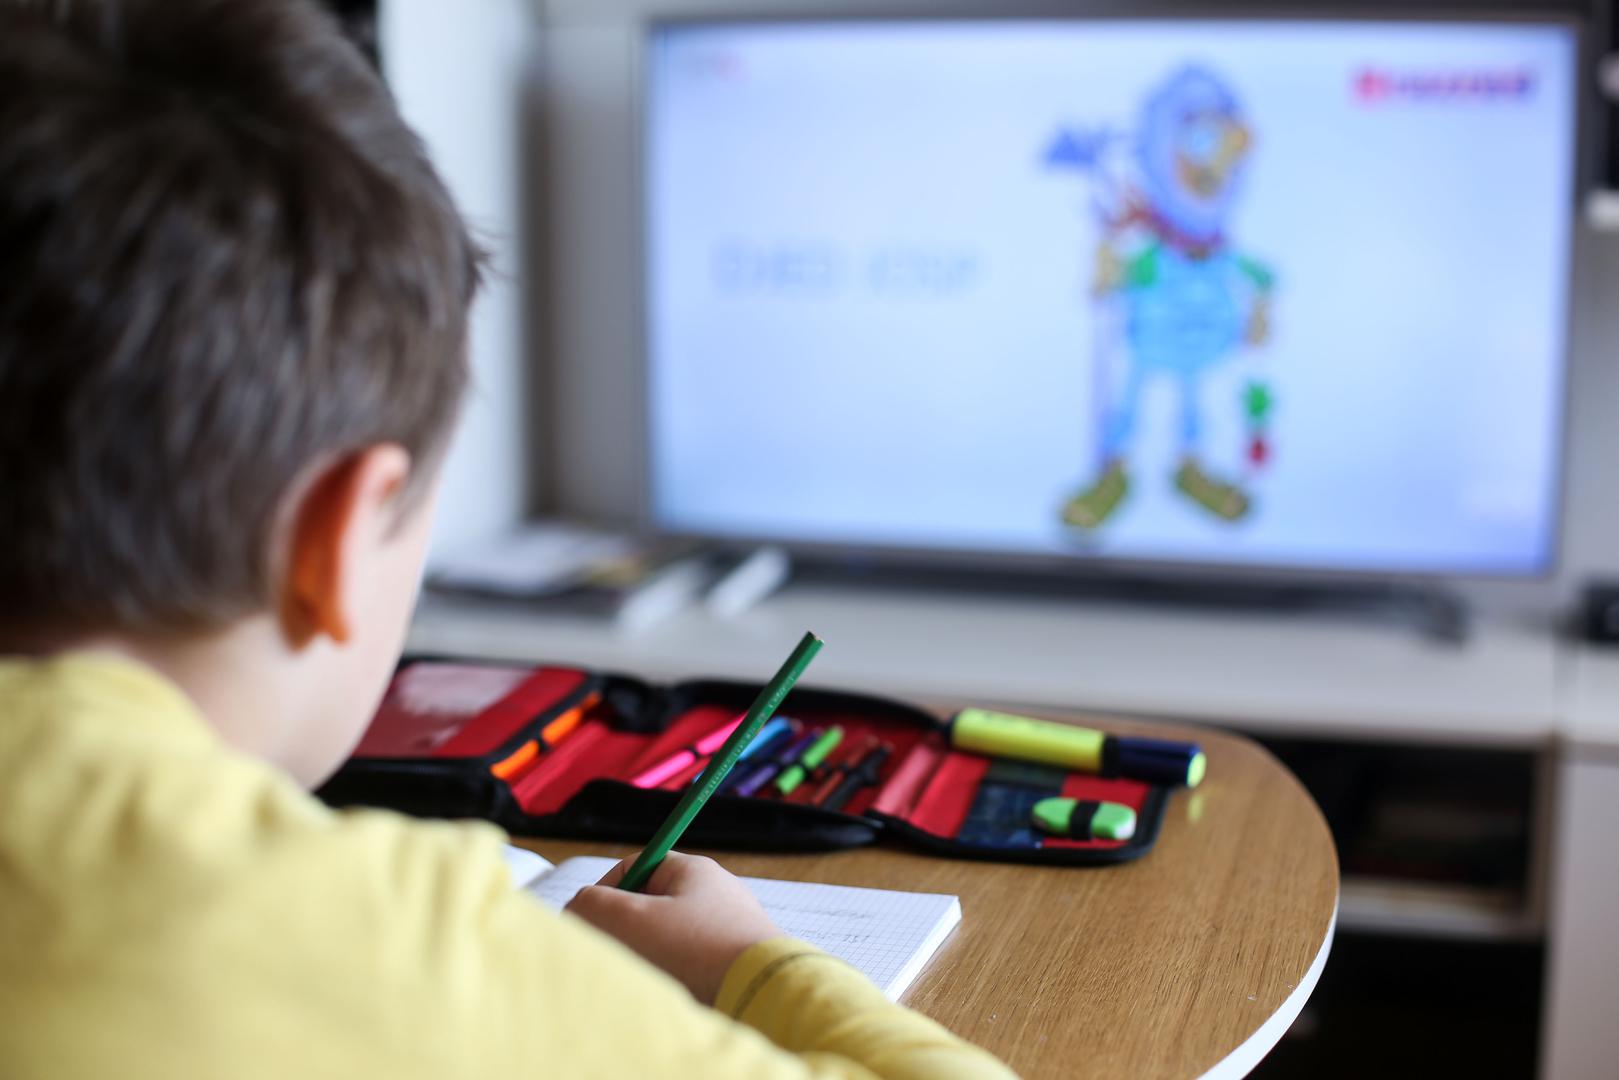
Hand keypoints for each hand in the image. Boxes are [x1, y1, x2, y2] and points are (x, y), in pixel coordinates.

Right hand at [565, 851, 783, 1003]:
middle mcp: (714, 891)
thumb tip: (577, 906)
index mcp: (692, 870)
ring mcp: (728, 925)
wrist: (758, 990)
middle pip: (651, 903)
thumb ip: (594, 905)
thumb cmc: (697, 948)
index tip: (589, 918)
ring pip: (670, 934)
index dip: (605, 890)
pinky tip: (672, 988)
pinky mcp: (735, 958)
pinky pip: (693, 960)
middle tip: (614, 951)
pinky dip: (676, 973)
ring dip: (649, 953)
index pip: (635, 865)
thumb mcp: (632, 919)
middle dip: (625, 927)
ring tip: (647, 973)